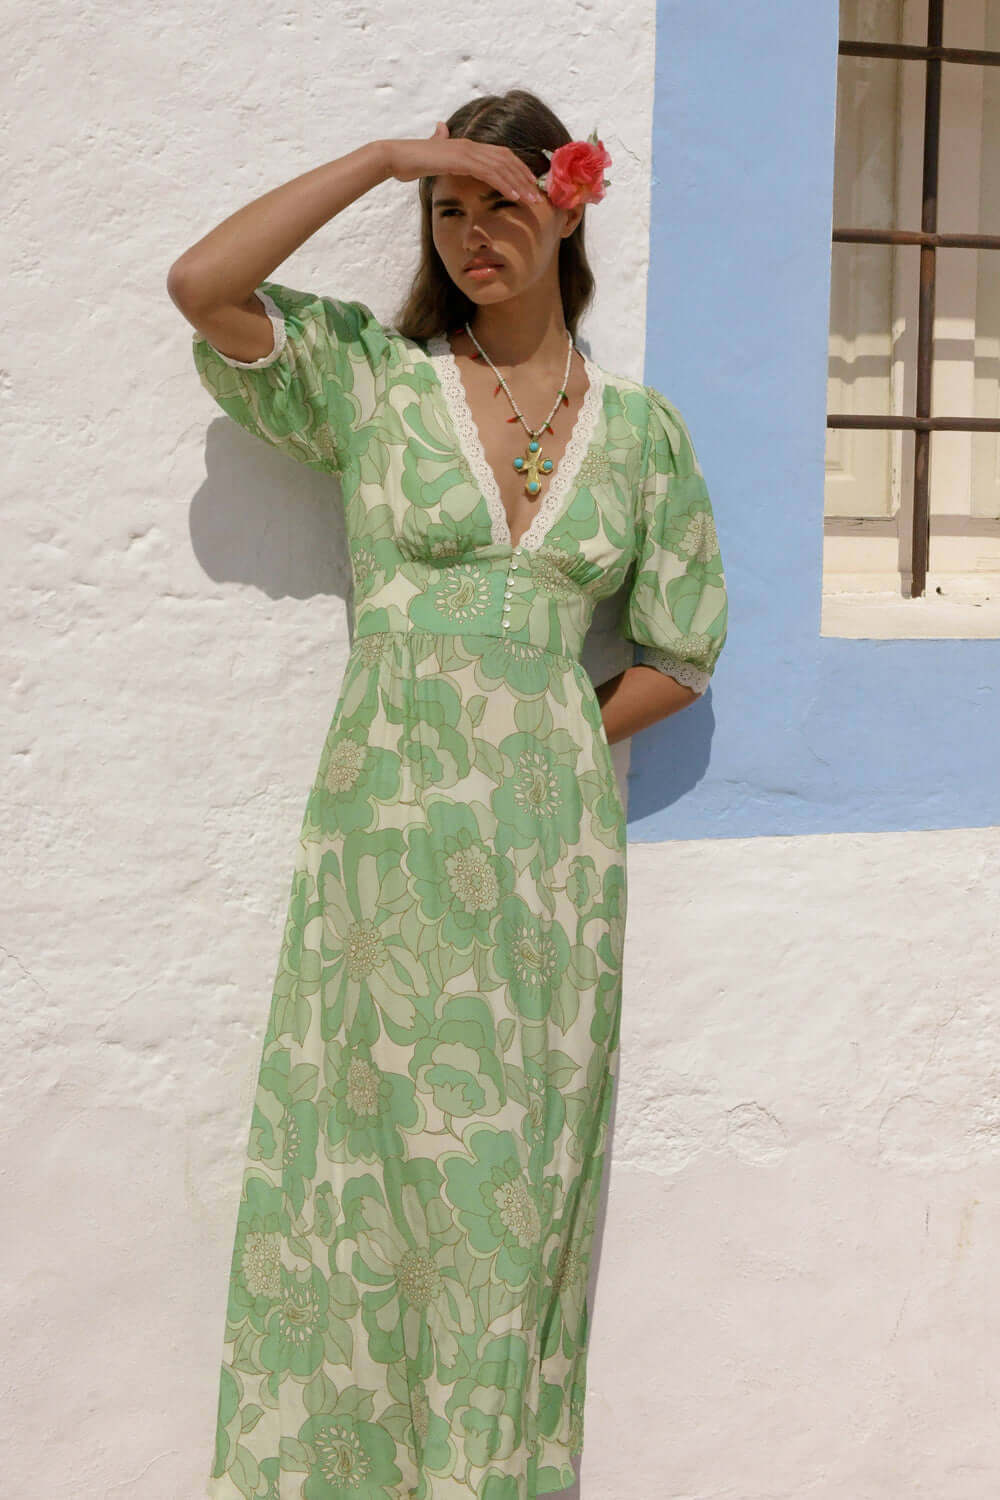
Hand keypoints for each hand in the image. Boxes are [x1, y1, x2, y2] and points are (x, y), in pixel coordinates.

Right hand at [386, 122, 541, 202]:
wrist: (396, 156)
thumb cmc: (412, 160)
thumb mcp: (431, 152)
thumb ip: (440, 142)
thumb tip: (440, 128)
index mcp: (468, 146)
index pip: (501, 155)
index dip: (518, 168)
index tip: (530, 184)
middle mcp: (471, 145)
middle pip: (507, 160)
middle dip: (525, 178)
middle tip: (538, 196)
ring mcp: (467, 151)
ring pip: (502, 167)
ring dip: (519, 184)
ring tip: (531, 200)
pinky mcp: (461, 160)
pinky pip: (489, 173)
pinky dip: (504, 184)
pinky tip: (514, 197)